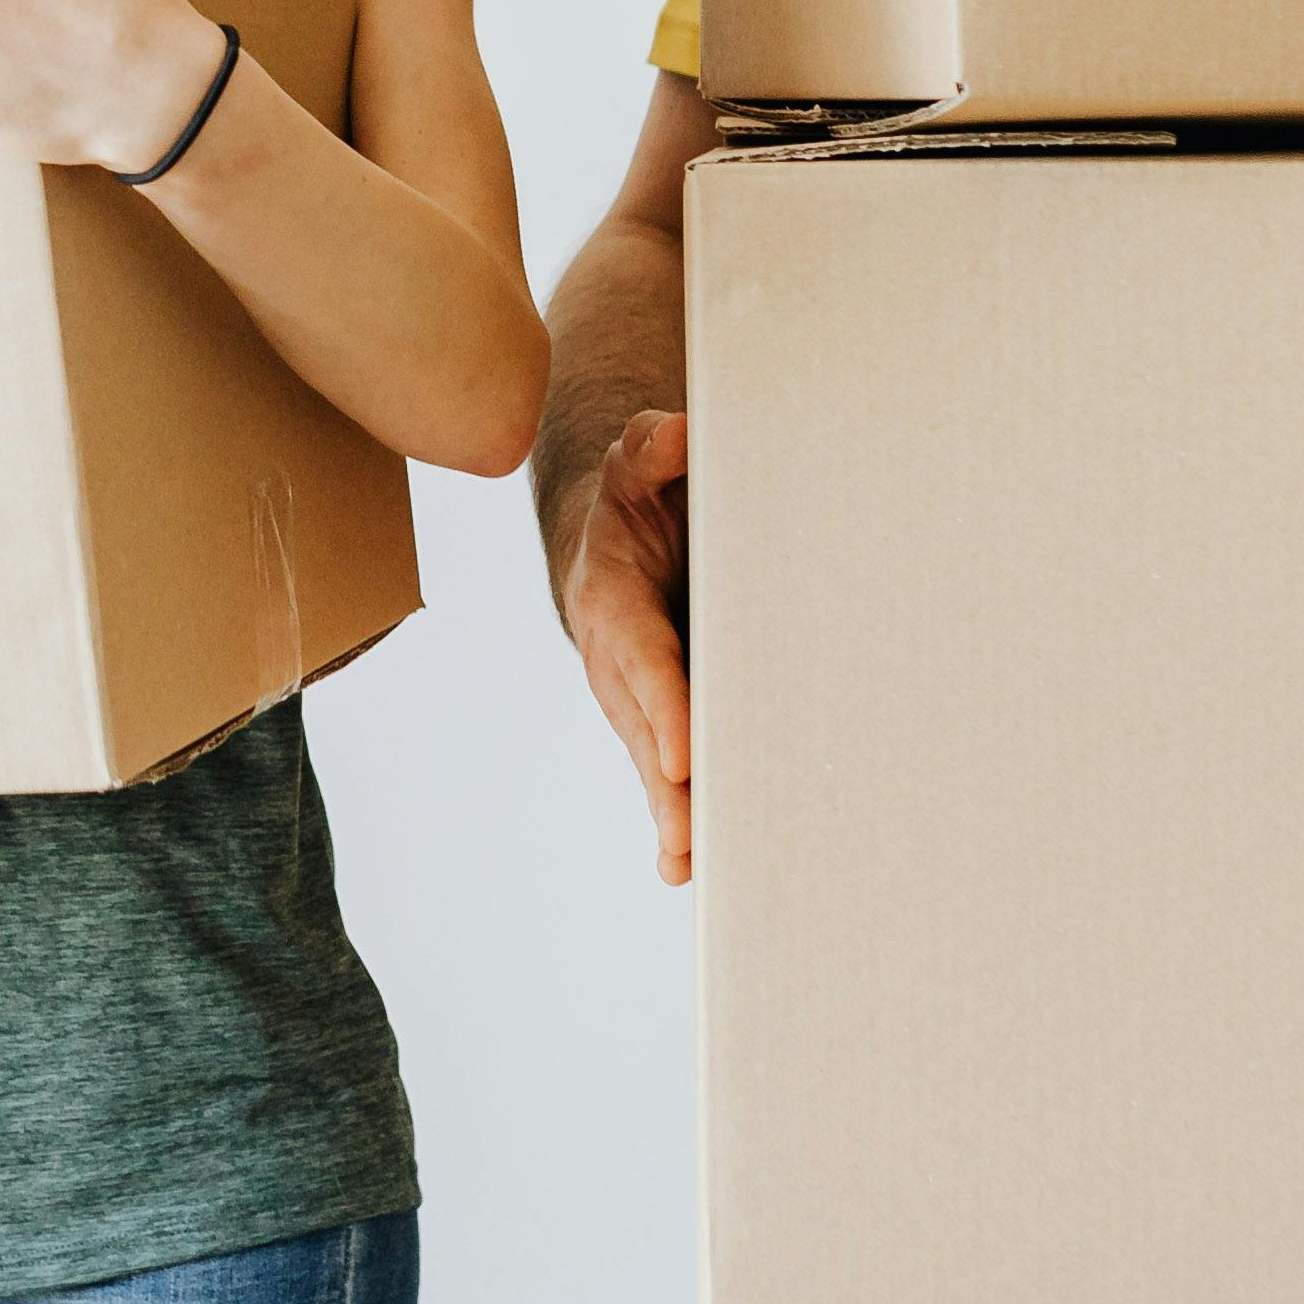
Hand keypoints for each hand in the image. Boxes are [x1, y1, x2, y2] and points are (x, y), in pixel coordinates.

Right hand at [557, 407, 696, 884]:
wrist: (616, 532)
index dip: (663, 706)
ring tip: (688, 866)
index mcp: (613, 597)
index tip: (685, 754)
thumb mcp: (643, 459)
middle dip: (665, 785)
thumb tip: (677, 435)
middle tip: (690, 835)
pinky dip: (675, 816)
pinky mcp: (658, 714)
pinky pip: (665, 769)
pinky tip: (689, 868)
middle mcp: (615, 658)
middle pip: (643, 728)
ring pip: (652, 760)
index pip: (643, 657)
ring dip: (670, 815)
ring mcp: (633, 694)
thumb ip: (655, 447)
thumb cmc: (643, 492)